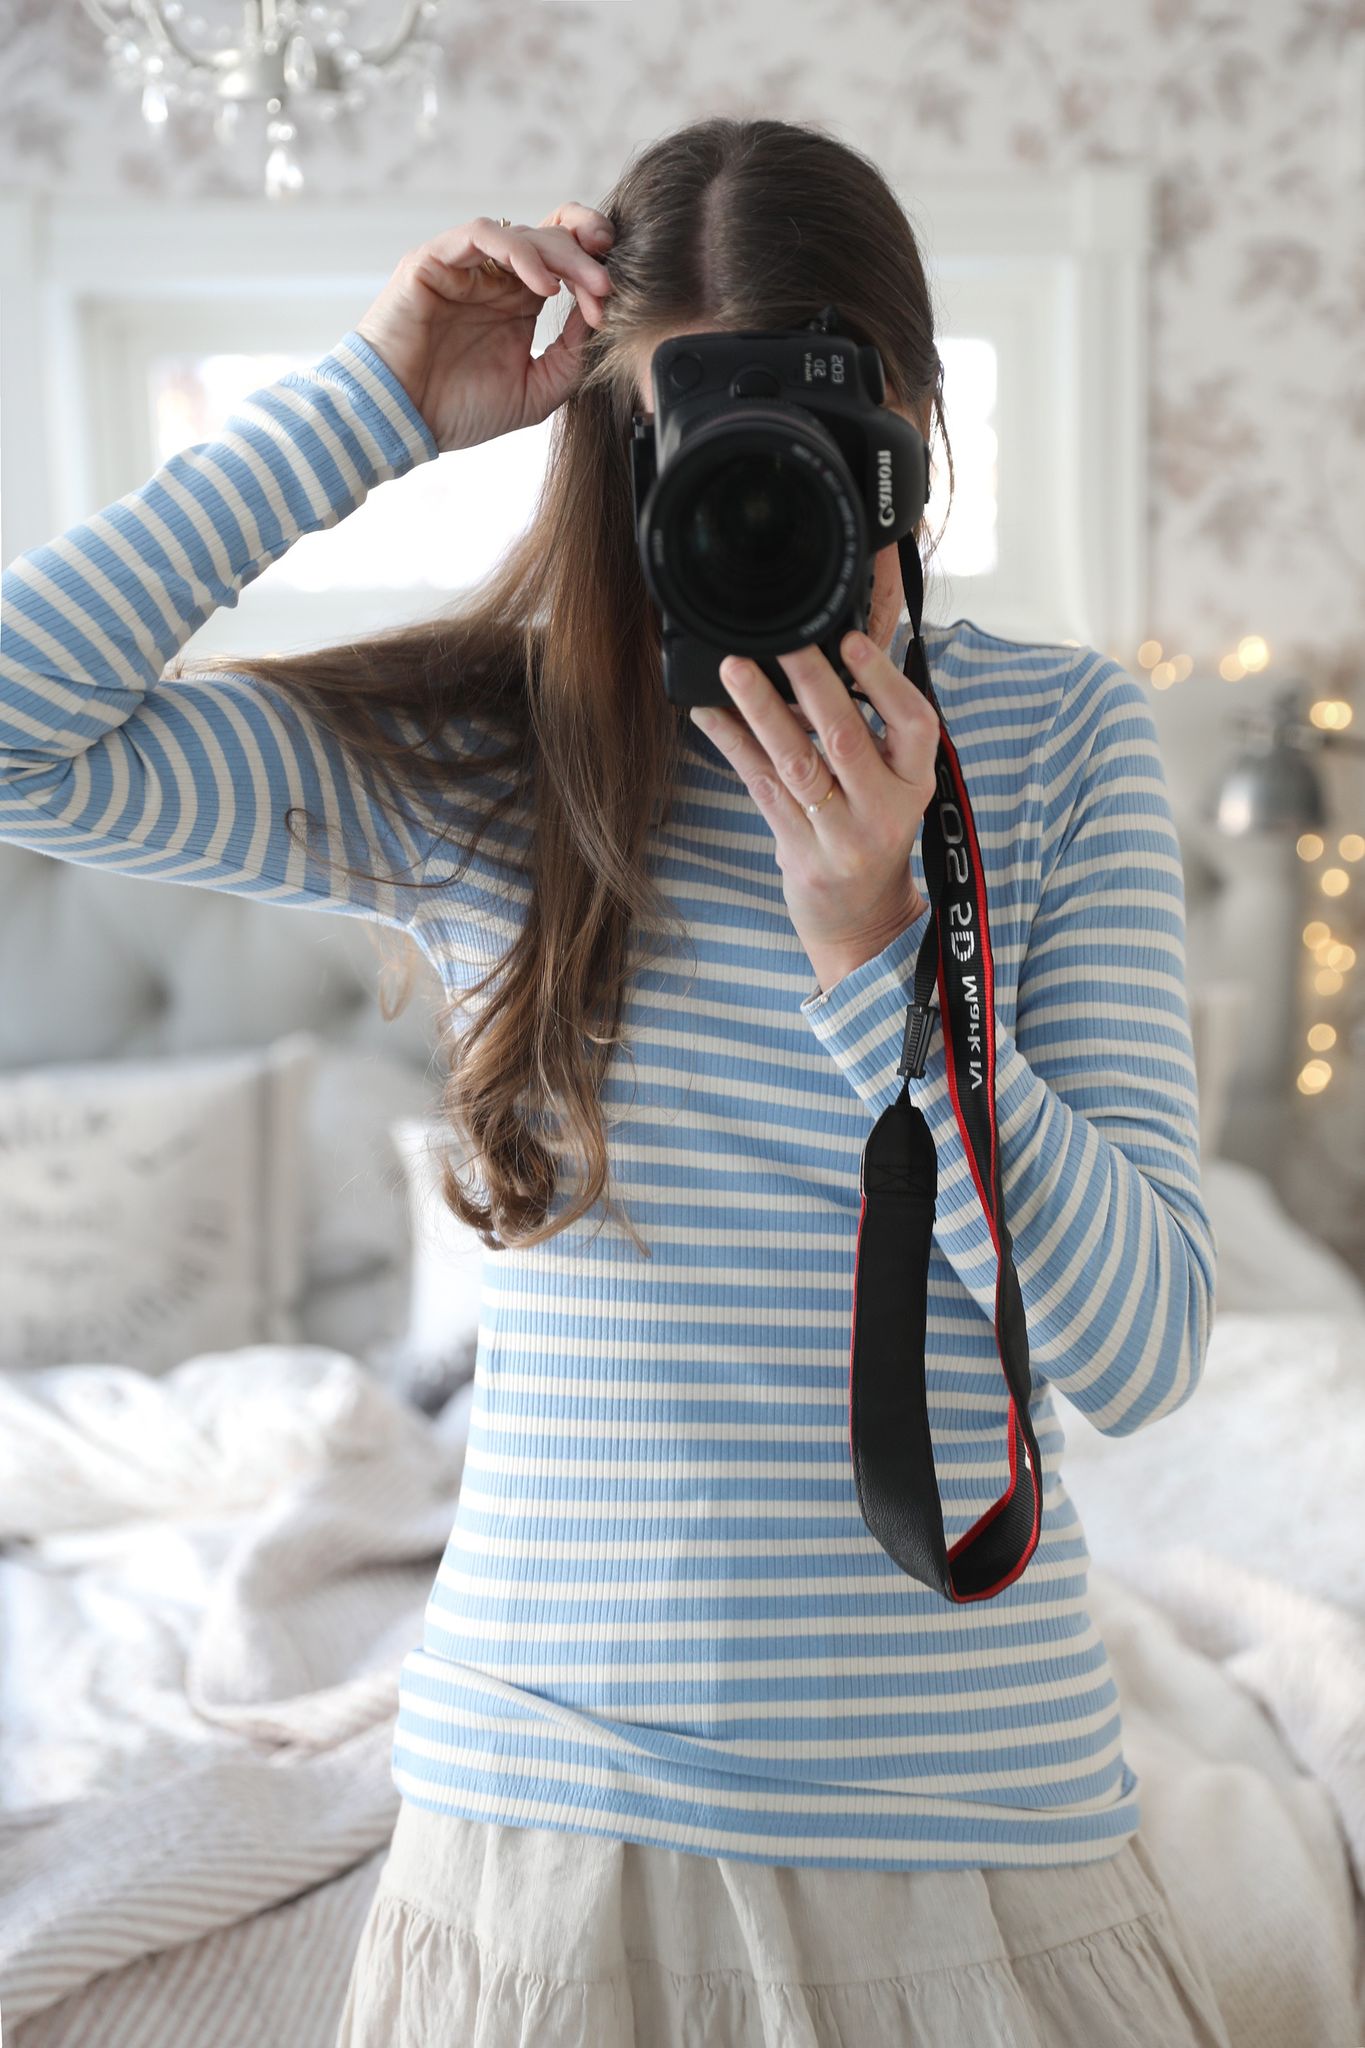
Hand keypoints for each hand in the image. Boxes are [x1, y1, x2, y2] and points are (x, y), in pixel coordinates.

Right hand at [353, 203, 615, 452]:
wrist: (401, 421)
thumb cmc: (459, 410)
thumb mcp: (537, 391)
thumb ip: (572, 355)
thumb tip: (602, 314)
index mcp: (517, 302)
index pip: (563, 259)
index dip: (593, 268)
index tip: (613, 299)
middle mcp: (494, 278)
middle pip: (550, 237)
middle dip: (587, 257)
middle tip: (607, 285)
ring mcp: (464, 266)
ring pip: (522, 231)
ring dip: (562, 254)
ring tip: (586, 287)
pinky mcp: (435, 260)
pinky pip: (482, 233)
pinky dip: (519, 251)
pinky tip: (542, 286)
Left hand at [692, 633, 939, 978]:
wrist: (863, 921)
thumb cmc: (874, 836)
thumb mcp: (893, 786)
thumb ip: (869, 732)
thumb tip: (822, 657)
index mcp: (916, 784)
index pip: (913, 724)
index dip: (882, 681)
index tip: (850, 640)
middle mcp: (884, 812)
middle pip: (846, 740)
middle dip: (811, 684)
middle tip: (781, 641)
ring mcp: (840, 838)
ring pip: (797, 764)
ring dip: (762, 712)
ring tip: (734, 669)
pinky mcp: (798, 853)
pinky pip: (761, 787)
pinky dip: (733, 744)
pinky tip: (708, 713)